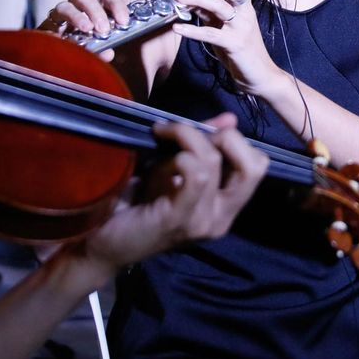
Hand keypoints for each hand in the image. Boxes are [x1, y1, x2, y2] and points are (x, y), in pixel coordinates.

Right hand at [44, 0, 131, 58]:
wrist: (58, 59)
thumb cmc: (85, 49)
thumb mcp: (99, 50)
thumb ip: (104, 50)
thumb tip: (108, 53)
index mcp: (95, 8)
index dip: (116, 6)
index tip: (123, 21)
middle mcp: (76, 7)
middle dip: (95, 10)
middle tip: (103, 28)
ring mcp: (59, 16)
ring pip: (64, 6)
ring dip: (76, 17)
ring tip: (86, 29)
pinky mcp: (44, 28)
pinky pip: (46, 26)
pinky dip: (52, 32)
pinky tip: (59, 40)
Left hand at [81, 114, 265, 274]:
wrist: (102, 241)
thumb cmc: (138, 203)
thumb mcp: (174, 168)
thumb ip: (203, 146)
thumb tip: (229, 118)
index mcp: (225, 208)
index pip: (257, 166)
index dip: (235, 141)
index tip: (201, 134)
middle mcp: (222, 218)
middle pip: (255, 166)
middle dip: (226, 137)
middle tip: (190, 133)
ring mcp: (203, 223)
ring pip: (214, 161)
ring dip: (187, 138)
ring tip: (161, 136)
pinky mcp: (179, 220)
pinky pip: (196, 175)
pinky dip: (179, 155)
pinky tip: (157, 159)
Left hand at [169, 0, 278, 93]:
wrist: (259, 74)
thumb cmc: (242, 49)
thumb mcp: (225, 25)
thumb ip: (211, 11)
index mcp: (245, 4)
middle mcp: (246, 11)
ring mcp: (241, 27)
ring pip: (220, 5)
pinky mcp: (234, 43)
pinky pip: (211, 33)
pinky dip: (192, 30)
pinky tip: (178, 28)